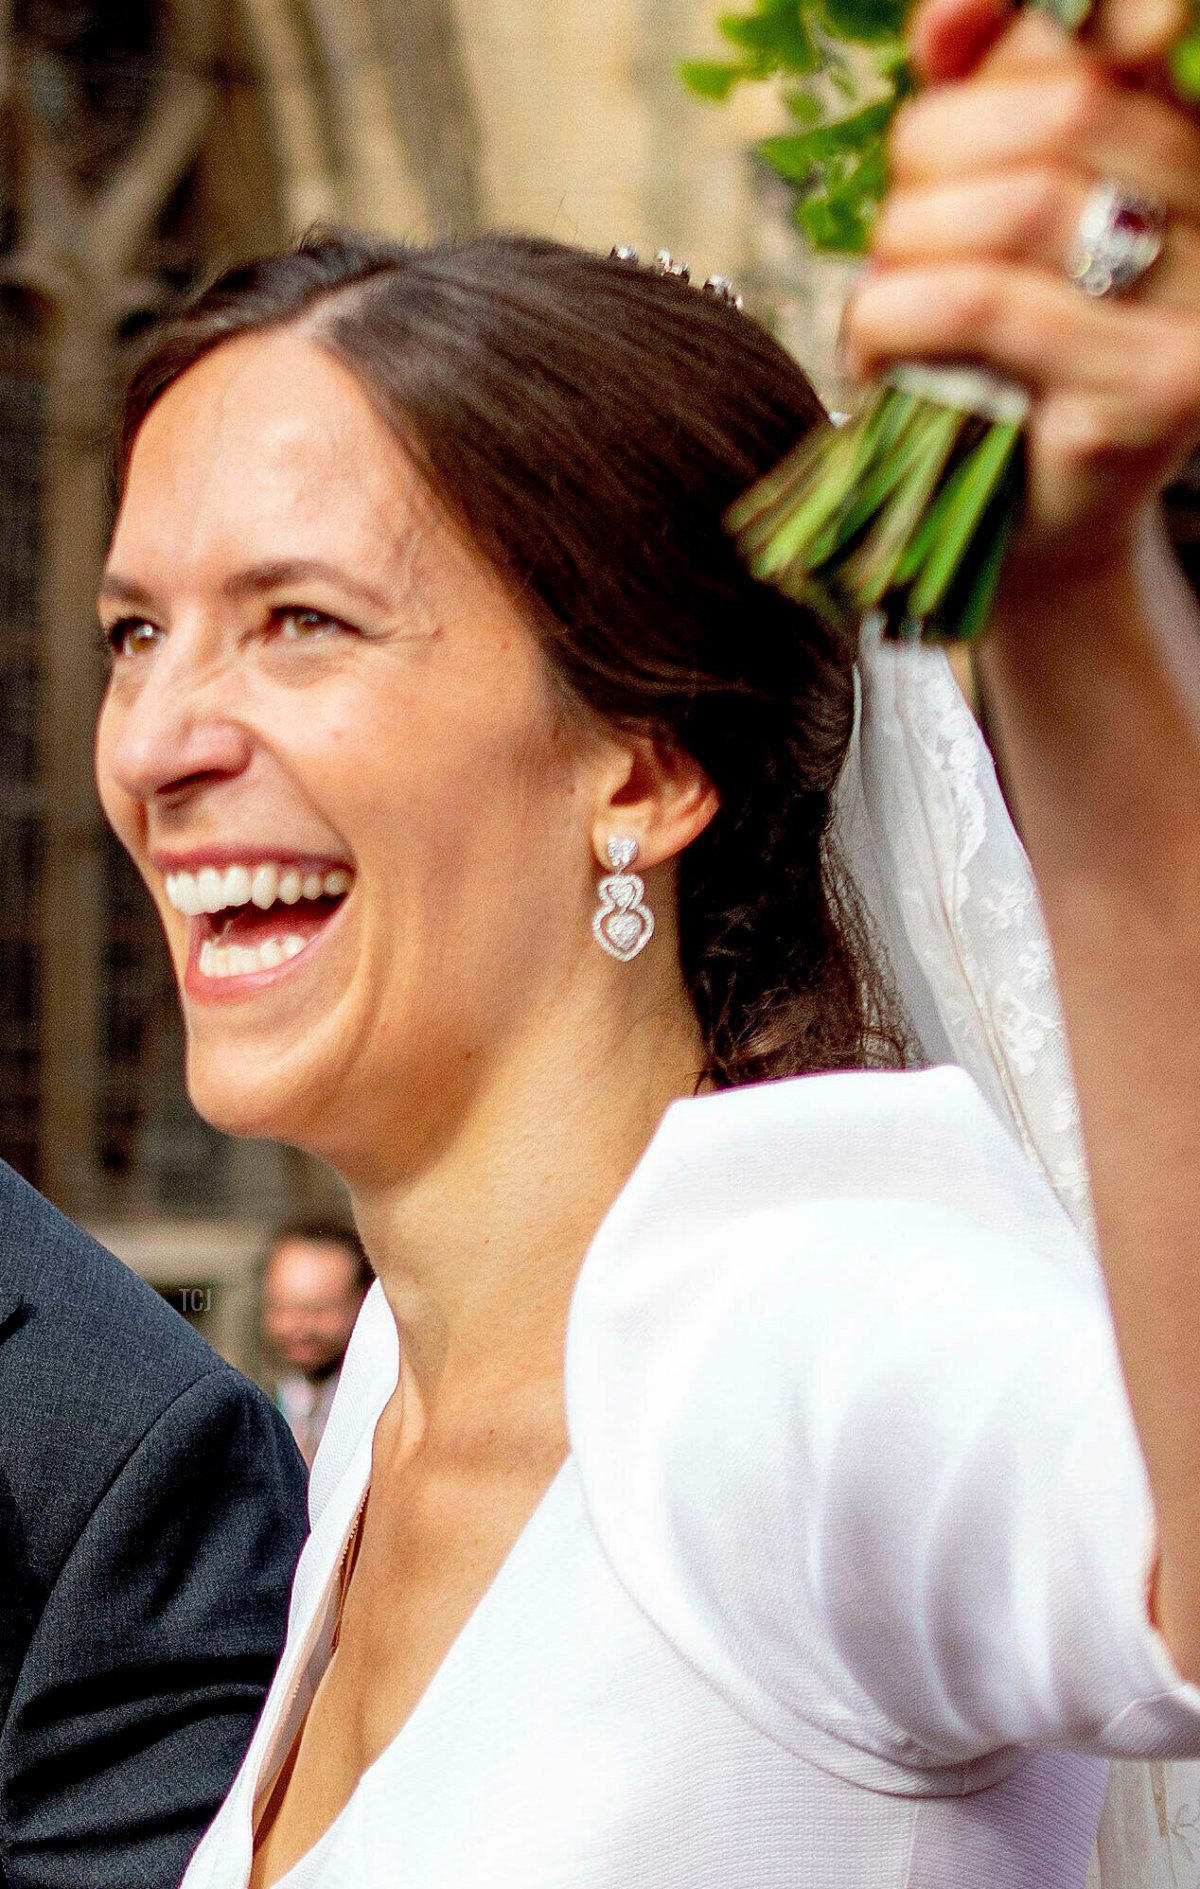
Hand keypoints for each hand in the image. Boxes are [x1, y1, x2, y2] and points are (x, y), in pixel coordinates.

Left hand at [843, 0, 1199, 586]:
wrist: (1029, 527)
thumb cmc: (996, 366)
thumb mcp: (987, 221)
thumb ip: (985, 110)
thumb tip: (943, 29)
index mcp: (1191, 150)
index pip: (1108, 43)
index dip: (1005, 26)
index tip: (931, 54)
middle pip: (1065, 111)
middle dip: (935, 153)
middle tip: (891, 228)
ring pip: (1020, 208)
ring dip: (907, 246)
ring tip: (884, 301)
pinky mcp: (1155, 394)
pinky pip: (989, 306)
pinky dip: (897, 315)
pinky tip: (877, 348)